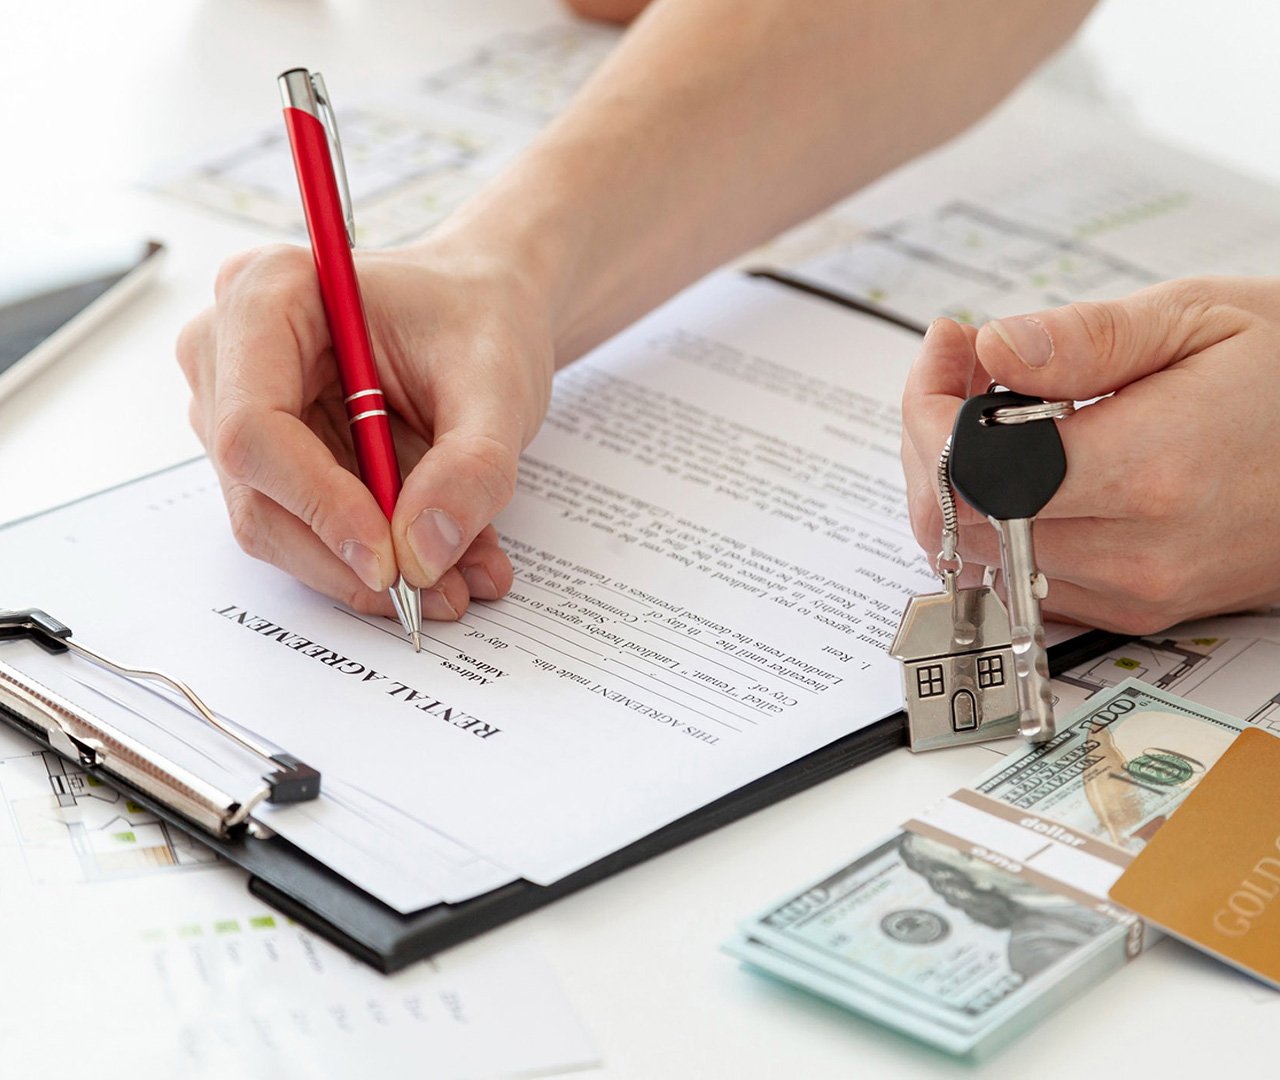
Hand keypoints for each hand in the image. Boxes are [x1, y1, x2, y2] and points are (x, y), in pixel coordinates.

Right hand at [177, 240, 554, 618]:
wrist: (484, 311)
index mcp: (268, 294)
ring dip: (367, 566)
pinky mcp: (268, 457)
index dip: (319, 505)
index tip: (392, 559)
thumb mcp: (497, 384)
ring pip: (278, 524)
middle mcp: (230, 351)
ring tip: (460, 576)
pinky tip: (440, 558)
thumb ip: (471, 467)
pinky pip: (305, 529)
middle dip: (348, 555)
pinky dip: (374, 555)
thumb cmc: (479, 318)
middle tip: (441, 591)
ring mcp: (237, 409)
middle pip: (258, 490)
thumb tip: (424, 555)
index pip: (256, 427)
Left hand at [901, 277, 1279, 634]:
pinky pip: (1024, 579)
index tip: (950, 353)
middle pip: (963, 521)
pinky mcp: (1136, 609)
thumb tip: (996, 348)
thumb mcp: (1202, 321)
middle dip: (932, 439)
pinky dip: (996, 523)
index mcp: (1150, 470)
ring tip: (992, 411)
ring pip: (983, 556)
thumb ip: (1087, 339)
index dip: (934, 409)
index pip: (977, 471)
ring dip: (958, 482)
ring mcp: (1136, 591)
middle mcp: (1137, 550)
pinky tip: (1020, 465)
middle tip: (960, 373)